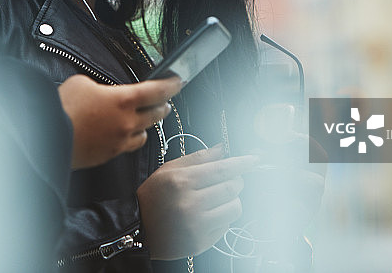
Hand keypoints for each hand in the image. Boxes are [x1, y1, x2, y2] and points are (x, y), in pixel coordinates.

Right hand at [58, 75, 180, 168]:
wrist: (47, 137)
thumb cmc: (63, 107)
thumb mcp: (81, 83)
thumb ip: (99, 86)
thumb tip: (101, 92)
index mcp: (123, 100)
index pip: (157, 91)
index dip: (171, 85)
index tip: (178, 82)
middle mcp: (127, 122)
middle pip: (156, 114)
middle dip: (163, 105)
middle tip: (165, 101)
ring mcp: (119, 141)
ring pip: (145, 134)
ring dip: (148, 125)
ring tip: (145, 120)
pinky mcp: (109, 155)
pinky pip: (128, 147)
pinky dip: (130, 139)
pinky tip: (125, 135)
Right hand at [136, 144, 258, 259]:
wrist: (136, 230)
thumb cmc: (152, 197)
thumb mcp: (168, 170)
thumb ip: (197, 158)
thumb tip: (222, 149)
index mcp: (180, 182)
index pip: (222, 169)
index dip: (242, 163)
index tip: (255, 159)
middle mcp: (189, 204)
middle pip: (232, 187)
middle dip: (236, 180)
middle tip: (228, 179)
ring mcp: (196, 226)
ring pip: (234, 207)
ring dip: (232, 200)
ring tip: (217, 198)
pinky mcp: (200, 243)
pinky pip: (226, 226)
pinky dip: (222, 217)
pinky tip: (207, 215)